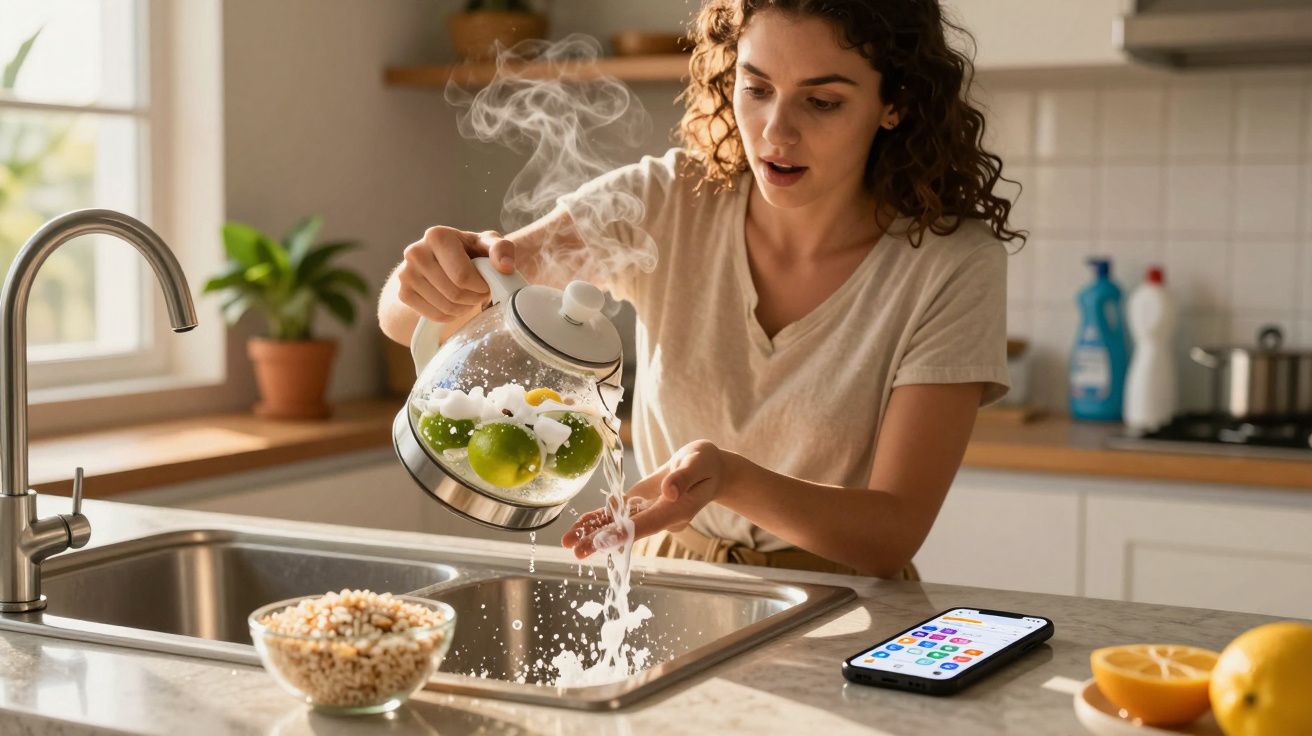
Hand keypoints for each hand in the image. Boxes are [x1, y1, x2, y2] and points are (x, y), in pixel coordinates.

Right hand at [395, 226, 516, 321]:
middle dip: (474, 298)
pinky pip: (435, 315)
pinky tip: (454, 303)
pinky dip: (451, 315)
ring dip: (464, 307)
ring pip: (446, 307)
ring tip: (468, 296)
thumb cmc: (468, 251)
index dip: (480, 287)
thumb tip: (504, 267)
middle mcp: (416, 252)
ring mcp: (406, 274)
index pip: (462, 276)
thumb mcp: (487, 244)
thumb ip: (501, 249)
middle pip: (455, 293)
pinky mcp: (403, 293)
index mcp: (437, 236)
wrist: (439, 261)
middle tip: (479, 293)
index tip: (486, 284)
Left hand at [561, 440, 730, 558]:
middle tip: (577, 552)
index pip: (649, 523)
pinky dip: (599, 520)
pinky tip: (579, 527)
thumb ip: (684, 477)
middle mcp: (660, 517)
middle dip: (602, 541)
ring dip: (593, 533)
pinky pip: (618, 515)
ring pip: (618, 525)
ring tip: (568, 541)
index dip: (626, 532)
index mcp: (677, 510)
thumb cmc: (706, 463)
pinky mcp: (640, 505)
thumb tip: (667, 491)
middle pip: (629, 531)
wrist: (708, 469)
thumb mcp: (699, 462)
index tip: (605, 541)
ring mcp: (648, 513)